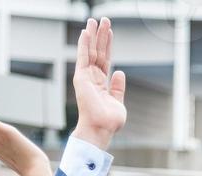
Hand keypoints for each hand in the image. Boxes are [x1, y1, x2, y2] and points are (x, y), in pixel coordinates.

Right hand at [72, 17, 126, 149]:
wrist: (101, 128)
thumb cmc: (109, 121)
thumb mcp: (118, 102)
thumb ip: (118, 87)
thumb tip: (120, 73)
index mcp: (101, 83)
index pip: (105, 60)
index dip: (108, 46)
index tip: (109, 32)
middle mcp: (92, 78)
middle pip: (97, 52)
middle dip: (101, 36)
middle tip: (103, 20)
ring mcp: (86, 77)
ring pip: (90, 51)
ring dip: (93, 35)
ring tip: (94, 20)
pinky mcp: (81, 77)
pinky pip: (83, 57)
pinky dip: (84, 44)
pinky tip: (86, 32)